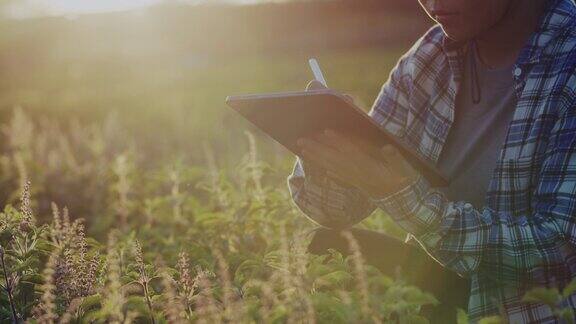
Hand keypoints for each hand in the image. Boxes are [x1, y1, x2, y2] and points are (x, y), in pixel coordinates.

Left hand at [297, 129, 417, 198]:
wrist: (404, 202)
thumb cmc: (405, 179)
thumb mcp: (404, 168)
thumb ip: (395, 158)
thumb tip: (387, 147)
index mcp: (369, 167)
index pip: (351, 151)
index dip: (339, 141)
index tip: (326, 131)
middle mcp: (359, 173)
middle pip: (335, 159)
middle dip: (318, 149)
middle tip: (301, 140)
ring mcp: (356, 179)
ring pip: (333, 167)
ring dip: (317, 158)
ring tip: (303, 149)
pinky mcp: (357, 184)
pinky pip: (339, 177)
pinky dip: (330, 172)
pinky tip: (322, 168)